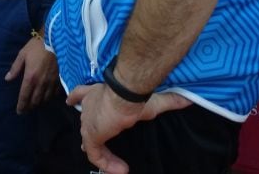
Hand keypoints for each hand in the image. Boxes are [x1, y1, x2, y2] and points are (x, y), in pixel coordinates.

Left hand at [5, 36, 57, 112]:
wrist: (55, 42)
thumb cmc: (36, 47)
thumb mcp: (22, 54)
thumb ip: (15, 68)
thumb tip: (7, 79)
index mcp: (30, 77)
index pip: (24, 96)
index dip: (21, 105)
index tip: (19, 111)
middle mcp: (41, 83)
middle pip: (35, 100)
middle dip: (29, 107)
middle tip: (26, 109)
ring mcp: (51, 83)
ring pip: (45, 99)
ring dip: (39, 104)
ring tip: (35, 105)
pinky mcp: (59, 80)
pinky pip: (54, 94)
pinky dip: (49, 97)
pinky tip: (47, 97)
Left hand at [66, 84, 190, 173]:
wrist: (125, 95)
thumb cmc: (135, 94)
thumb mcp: (154, 100)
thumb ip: (169, 101)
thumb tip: (187, 100)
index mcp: (98, 93)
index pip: (82, 94)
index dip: (76, 98)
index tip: (70, 101)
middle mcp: (89, 106)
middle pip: (84, 119)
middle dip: (87, 131)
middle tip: (89, 144)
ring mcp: (88, 120)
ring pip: (90, 140)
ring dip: (103, 156)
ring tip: (118, 169)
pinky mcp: (91, 134)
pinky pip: (94, 153)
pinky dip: (106, 163)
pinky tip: (121, 170)